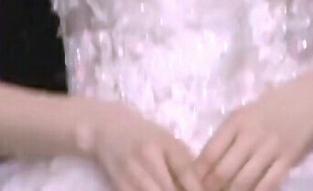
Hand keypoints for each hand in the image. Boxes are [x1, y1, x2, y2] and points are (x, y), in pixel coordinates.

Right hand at [77, 98, 202, 190]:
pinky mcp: (119, 185)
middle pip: (171, 189)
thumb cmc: (145, 134)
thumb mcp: (168, 140)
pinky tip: (155, 190)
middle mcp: (149, 156)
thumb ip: (185, 162)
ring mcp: (132, 172)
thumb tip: (204, 187)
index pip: (187, 172)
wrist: (108, 128)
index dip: (198, 189)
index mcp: (166, 143)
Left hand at [196, 72, 312, 190]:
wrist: (308, 99)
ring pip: (244, 182)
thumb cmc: (272, 104)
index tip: (193, 182)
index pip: (210, 152)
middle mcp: (251, 135)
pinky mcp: (288, 160)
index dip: (198, 172)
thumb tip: (207, 162)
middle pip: (224, 171)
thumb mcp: (244, 112)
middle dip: (212, 188)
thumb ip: (228, 134)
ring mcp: (270, 148)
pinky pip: (268, 184)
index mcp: (236, 121)